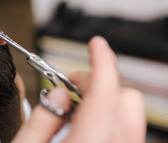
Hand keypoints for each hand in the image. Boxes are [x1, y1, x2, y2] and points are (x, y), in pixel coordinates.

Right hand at [13, 36, 145, 142]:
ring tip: (75, 106)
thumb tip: (58, 91)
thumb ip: (41, 118)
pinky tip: (84, 122)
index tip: (96, 44)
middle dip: (96, 82)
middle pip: (123, 97)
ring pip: (129, 110)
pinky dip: (108, 114)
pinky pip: (128, 126)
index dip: (103, 62)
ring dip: (104, 98)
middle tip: (68, 88)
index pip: (105, 95)